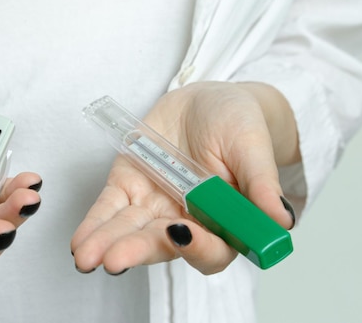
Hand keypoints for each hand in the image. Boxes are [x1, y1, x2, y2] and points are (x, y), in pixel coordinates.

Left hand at [71, 82, 296, 274]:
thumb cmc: (239, 124)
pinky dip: (94, 222)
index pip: (213, 248)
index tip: (181, 232)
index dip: (198, 247)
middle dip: (136, 250)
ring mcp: (154, 204)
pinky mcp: (129, 184)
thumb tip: (282, 220)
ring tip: (85, 257)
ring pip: (129, 230)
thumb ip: (262, 183)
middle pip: (161, 243)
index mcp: (224, 219)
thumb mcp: (253, 146)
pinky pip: (109, 207)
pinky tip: (80, 240)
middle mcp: (187, 219)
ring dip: (106, 243)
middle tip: (113, 260)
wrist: (208, 100)